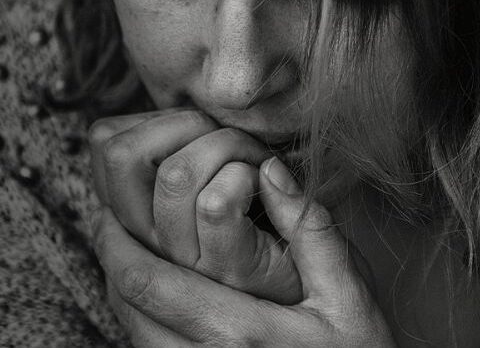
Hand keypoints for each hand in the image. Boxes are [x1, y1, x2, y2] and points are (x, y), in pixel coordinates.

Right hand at [89, 109, 300, 302]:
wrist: (312, 287)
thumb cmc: (263, 223)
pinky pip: (217, 201)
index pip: (105, 143)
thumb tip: (159, 116)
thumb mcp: (203, 188)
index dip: (154, 117)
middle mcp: (149, 240)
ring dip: (227, 144)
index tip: (200, 129)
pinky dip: (248, 173)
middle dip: (185, 121)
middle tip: (227, 134)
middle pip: (121, 152)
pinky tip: (265, 182)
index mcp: (138, 215)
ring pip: (176, 172)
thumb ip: (178, 157)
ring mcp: (185, 259)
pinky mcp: (228, 268)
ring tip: (254, 158)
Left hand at [92, 157, 395, 346]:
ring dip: (120, 284)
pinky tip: (151, 288)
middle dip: (111, 257)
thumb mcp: (348, 291)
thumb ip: (311, 231)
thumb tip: (271, 173)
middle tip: (107, 220)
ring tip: (121, 246)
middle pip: (129, 306)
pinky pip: (147, 346)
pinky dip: (137, 312)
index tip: (113, 210)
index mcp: (239, 331)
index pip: (154, 282)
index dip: (122, 243)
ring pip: (132, 329)